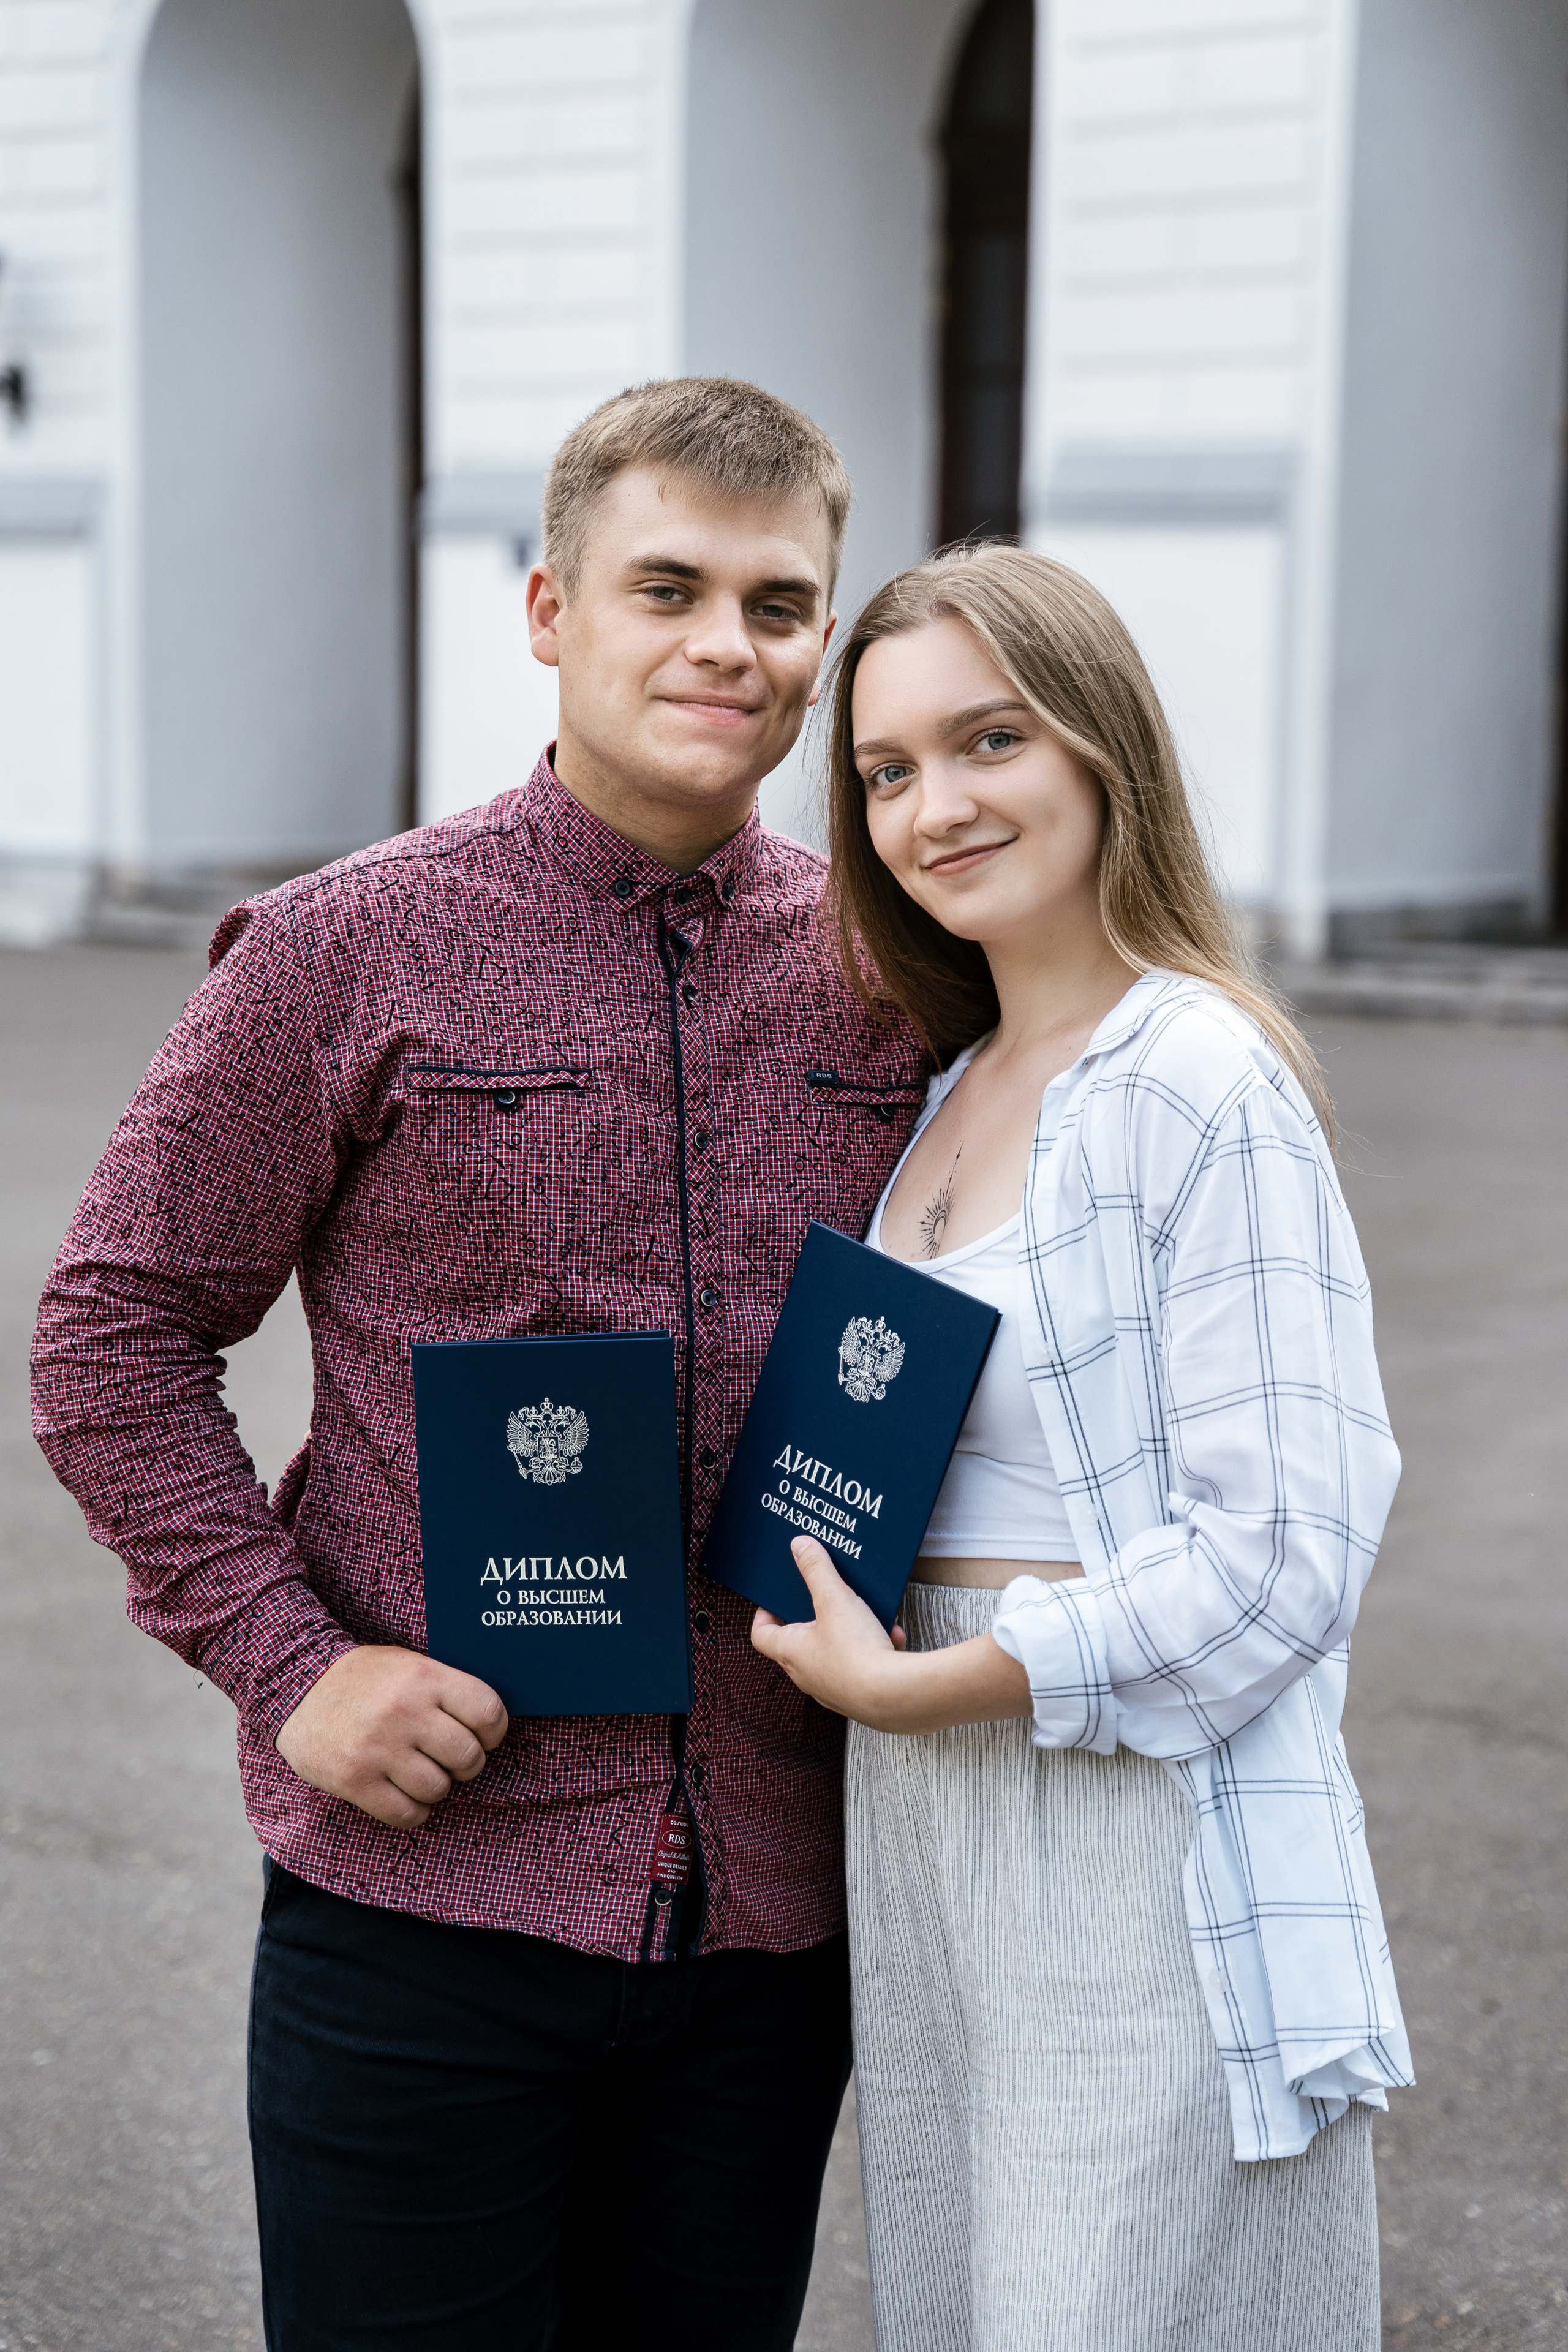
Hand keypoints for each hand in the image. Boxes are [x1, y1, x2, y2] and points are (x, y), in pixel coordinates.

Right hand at [275, 1646, 508, 1828]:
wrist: (296, 1686)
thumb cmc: (364, 1678)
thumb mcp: (409, 1665)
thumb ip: (447, 1689)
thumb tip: (492, 1723)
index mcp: (424, 1677)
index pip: (488, 1713)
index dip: (493, 1732)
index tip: (483, 1736)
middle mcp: (404, 1712)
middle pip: (468, 1757)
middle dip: (466, 1764)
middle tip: (449, 1758)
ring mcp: (378, 1748)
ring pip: (439, 1789)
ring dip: (435, 1787)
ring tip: (418, 1771)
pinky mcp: (354, 1780)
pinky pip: (406, 1814)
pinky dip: (413, 1811)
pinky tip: (402, 1793)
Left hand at [750, 1537, 908, 1725]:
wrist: (894, 1695)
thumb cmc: (857, 1655)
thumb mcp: (835, 1599)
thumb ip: (817, 1570)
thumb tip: (800, 1546)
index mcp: (791, 1652)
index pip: (762, 1633)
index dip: (766, 1612)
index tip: (778, 1596)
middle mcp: (807, 1674)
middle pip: (802, 1638)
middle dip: (819, 1615)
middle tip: (827, 1597)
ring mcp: (833, 1686)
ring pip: (837, 1650)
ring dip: (853, 1630)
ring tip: (868, 1614)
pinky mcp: (860, 1693)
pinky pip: (864, 1663)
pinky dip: (875, 1647)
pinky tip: (890, 1634)